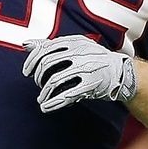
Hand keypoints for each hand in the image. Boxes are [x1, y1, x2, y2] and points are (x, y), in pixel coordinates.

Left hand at [22, 35, 136, 112]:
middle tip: (37, 84)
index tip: (26, 72)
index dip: (32, 61)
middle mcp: (79, 52)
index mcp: (73, 41)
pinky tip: (46, 107)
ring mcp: (86, 68)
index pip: (44, 49)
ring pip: (55, 80)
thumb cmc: (93, 59)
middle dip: (38, 77)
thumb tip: (25, 44)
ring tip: (41, 99)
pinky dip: (54, 102)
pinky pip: (68, 94)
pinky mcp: (92, 84)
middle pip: (47, 64)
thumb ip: (50, 45)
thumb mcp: (74, 46)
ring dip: (44, 92)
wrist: (122, 72)